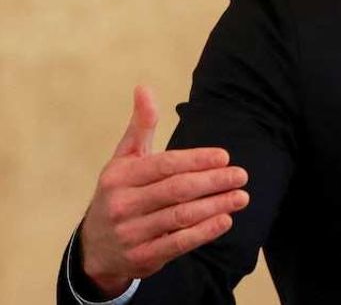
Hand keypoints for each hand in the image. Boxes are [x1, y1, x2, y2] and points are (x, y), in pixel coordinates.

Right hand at [78, 86, 249, 296]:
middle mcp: (122, 204)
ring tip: (241, 197)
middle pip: (176, 190)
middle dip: (213, 181)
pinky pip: (177, 243)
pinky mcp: (142, 257)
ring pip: (180, 216)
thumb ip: (140, 126)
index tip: (225, 156)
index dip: (196, 160)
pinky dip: (203, 232)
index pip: (164, 165)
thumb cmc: (119, 194)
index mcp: (119, 176)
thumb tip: (144, 87)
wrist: (95, 248)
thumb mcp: (124, 160)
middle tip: (241, 176)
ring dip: (215, 205)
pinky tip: (225, 220)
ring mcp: (131, 233)